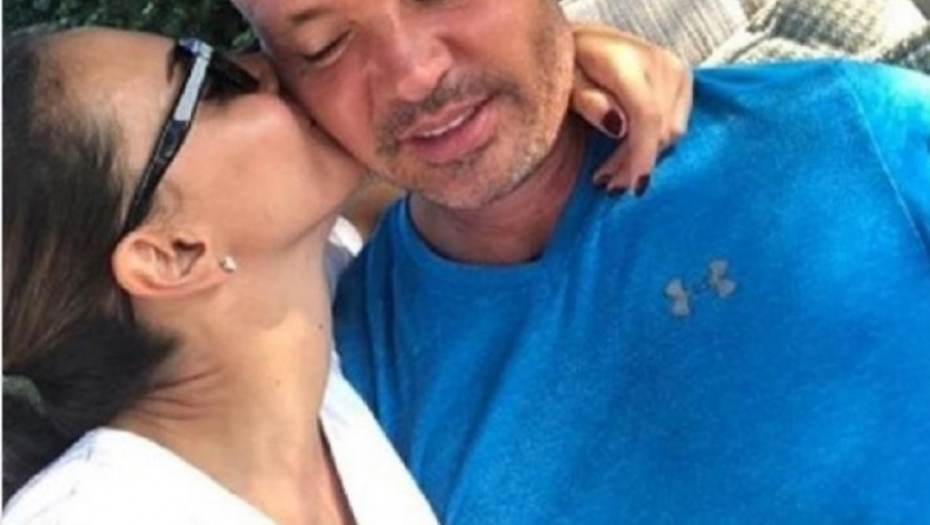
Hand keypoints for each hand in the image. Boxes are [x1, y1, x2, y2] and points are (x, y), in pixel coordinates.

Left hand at [571, 23, 692, 194]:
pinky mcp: (683, 78)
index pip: (646, 116)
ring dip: (645, 158)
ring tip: (614, 176)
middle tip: (607, 185)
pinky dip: (654, 144)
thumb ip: (588, 102)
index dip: (642, 156)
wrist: (588, 40)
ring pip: (672, 130)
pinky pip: (676, 123)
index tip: (634, 188)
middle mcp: (660, 62)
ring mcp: (676, 69)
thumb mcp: (565, 83)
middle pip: (660, 128)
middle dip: (636, 164)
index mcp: (626, 61)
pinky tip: (630, 156)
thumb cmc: (569, 62)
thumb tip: (618, 127)